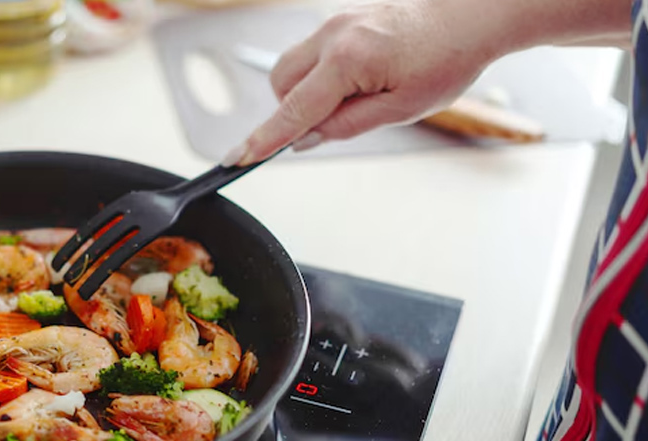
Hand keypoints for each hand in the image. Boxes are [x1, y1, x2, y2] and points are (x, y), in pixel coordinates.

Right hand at [223, 0, 507, 165]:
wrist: (471, 15)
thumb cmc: (446, 59)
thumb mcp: (399, 109)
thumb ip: (345, 126)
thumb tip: (306, 138)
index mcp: (347, 60)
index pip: (292, 110)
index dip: (263, 139)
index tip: (236, 158)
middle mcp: (332, 35)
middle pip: (281, 84)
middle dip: (292, 111)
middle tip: (334, 123)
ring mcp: (334, 23)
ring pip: (291, 68)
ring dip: (305, 93)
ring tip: (353, 99)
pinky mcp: (341, 19)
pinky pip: (310, 54)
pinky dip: (319, 76)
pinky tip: (357, 80)